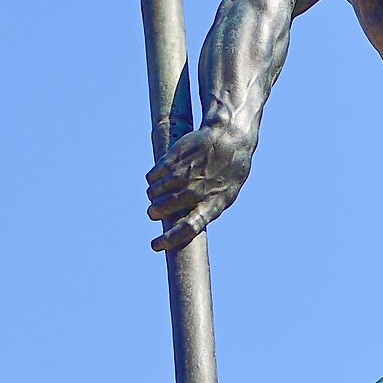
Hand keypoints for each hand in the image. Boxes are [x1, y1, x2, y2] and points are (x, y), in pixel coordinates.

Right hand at [145, 123, 256, 250]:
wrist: (230, 137)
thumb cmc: (230, 170)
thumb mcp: (226, 194)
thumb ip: (207, 210)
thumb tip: (186, 227)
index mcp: (213, 204)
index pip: (188, 228)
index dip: (169, 239)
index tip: (155, 245)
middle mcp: (197, 191)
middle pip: (165, 208)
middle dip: (155, 211)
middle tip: (153, 211)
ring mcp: (183, 174)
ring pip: (155, 192)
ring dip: (153, 195)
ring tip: (158, 192)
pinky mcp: (173, 159)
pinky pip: (152, 176)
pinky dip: (152, 179)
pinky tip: (159, 177)